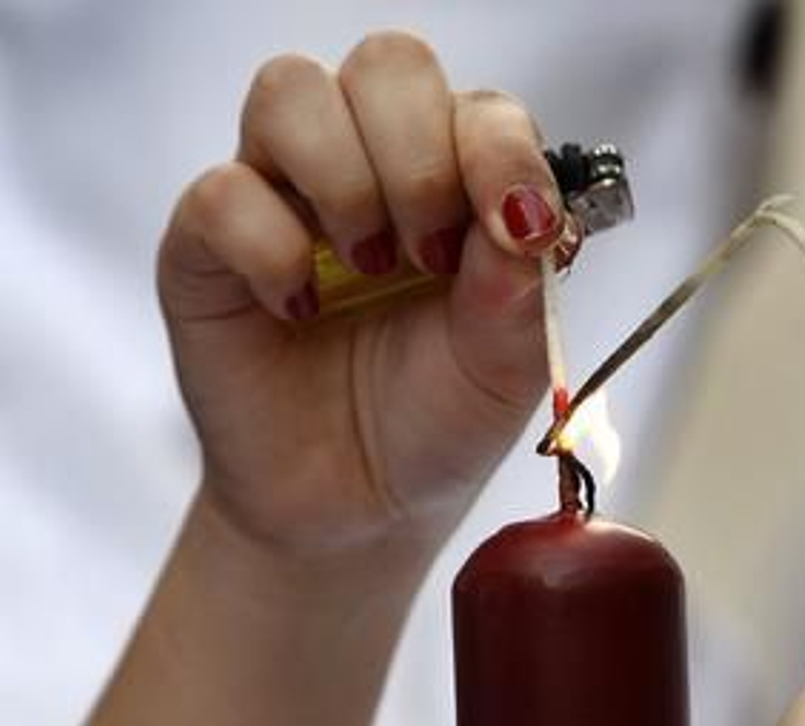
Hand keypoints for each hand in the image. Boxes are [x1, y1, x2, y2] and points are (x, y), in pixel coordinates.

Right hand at [158, 31, 564, 561]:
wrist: (360, 506)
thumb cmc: (437, 420)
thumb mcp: (508, 369)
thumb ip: (522, 288)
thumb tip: (523, 218)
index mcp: (461, 185)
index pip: (481, 109)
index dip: (502, 152)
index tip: (518, 228)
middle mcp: (373, 167)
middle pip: (389, 66)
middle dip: (421, 156)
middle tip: (431, 257)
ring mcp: (286, 195)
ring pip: (292, 91)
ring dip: (347, 180)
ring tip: (371, 269)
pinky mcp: (207, 244)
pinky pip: (222, 191)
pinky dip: (270, 248)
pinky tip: (302, 309)